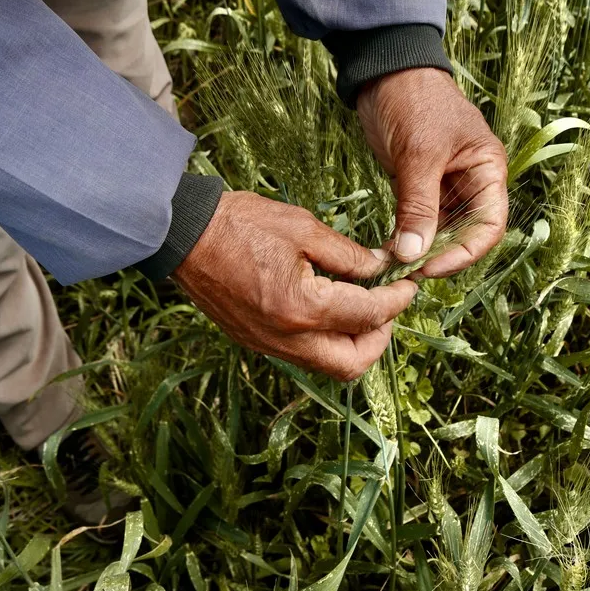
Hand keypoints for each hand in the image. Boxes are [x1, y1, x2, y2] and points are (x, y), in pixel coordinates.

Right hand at [173, 192, 417, 380]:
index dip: (396, 301)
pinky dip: (326, 341)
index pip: (368, 316)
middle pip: (352, 363)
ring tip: (362, 308)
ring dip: (353, 344)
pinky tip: (330, 310)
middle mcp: (287, 338)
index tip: (408, 285)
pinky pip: (304, 356)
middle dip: (379, 338)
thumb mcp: (303, 228)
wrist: (182, 236)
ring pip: (328, 366)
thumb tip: (380, 269)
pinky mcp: (255, 342)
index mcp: (302, 308)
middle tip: (388, 307)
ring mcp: (268, 345)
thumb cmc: (239, 224)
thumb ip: (348, 255)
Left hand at [357, 68, 507, 276]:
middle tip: (408, 272)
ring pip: (440, 232)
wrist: (383, 71)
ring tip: (395, 265)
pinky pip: (417, 222)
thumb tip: (414, 254)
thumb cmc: (413, 100)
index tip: (431, 267)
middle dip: (440, 256)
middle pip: (465, 235)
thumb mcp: (419, 154)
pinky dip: (405, 237)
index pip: (489, 226)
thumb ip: (419, 205)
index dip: (465, 253)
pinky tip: (388, 250)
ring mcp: (444, 187)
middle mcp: (471, 182)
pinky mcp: (417, 187)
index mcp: (487, 170)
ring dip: (420, 250)